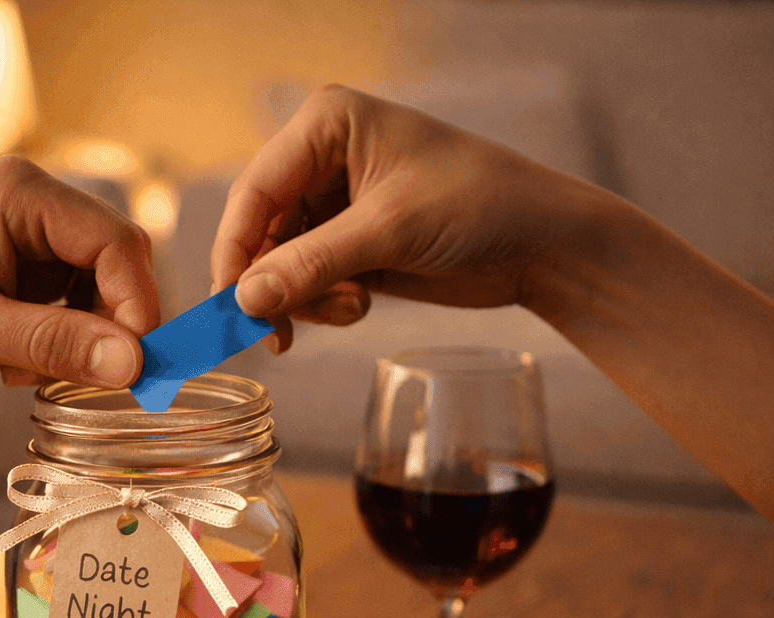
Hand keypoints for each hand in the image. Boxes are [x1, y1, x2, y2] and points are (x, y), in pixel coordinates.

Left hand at [0, 155, 158, 399]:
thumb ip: (51, 342)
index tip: (139, 365)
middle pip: (118, 265)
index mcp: (20, 193)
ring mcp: (30, 244)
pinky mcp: (23, 280)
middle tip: (103, 380)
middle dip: (115, 325)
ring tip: (32, 374)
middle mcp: (34, 209)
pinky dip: (64, 349)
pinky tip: (17, 370)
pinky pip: (75, 314)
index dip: (137, 304)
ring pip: (103, 294)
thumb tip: (134, 363)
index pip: (115, 242)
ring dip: (88, 342)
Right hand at [210, 85, 594, 350]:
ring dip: (305, 298)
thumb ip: (310, 265)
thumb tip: (241, 300)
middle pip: (260, 232)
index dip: (235, 253)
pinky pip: (308, 280)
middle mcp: (323, 157)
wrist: (543, 243)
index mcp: (327, 124)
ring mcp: (336, 202)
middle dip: (273, 284)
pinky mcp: (352, 241)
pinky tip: (362, 304)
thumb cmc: (480, 205)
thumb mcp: (389, 232)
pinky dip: (324, 303)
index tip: (229, 308)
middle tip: (276, 337)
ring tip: (353, 308)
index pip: (254, 191)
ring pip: (279, 263)